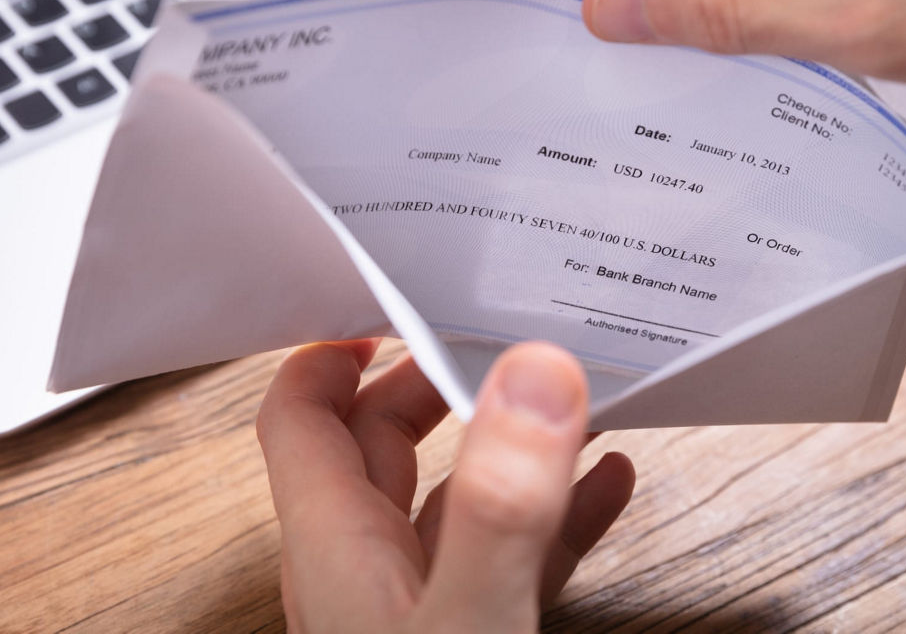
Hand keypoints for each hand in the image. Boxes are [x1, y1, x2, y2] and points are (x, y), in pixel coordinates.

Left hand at [256, 340, 635, 633]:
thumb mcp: (469, 617)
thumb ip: (499, 504)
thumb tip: (534, 376)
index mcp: (337, 549)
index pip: (302, 418)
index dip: (334, 353)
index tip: (396, 303)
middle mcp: (363, 571)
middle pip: (379, 445)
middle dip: (436, 382)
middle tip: (497, 337)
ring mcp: (416, 604)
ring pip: (452, 498)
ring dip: (509, 444)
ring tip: (572, 401)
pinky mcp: (471, 630)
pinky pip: (508, 555)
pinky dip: (554, 514)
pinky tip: (603, 486)